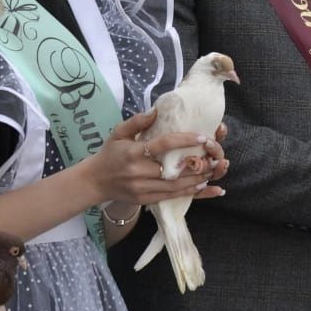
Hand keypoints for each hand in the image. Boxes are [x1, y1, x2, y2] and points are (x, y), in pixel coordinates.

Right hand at [84, 106, 226, 205]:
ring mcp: (142, 188)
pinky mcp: (146, 200)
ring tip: (214, 171)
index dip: (184, 140)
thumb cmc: (109, 154)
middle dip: (197, 165)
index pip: (162, 145)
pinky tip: (205, 188)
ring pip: (176, 186)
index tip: (202, 137)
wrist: (95, 181)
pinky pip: (172, 197)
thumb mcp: (118, 133)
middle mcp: (139, 172)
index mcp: (133, 153)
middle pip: (173, 170)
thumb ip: (136, 122)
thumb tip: (156, 110)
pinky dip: (190, 193)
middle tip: (215, 157)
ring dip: (198, 180)